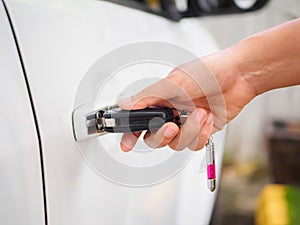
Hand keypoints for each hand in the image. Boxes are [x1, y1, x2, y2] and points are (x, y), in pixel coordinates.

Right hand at [118, 48, 256, 151]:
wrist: (238, 76)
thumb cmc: (208, 71)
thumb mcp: (175, 82)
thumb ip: (149, 96)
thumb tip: (125, 103)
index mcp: (161, 99)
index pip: (140, 119)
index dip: (131, 133)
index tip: (126, 144)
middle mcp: (171, 113)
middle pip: (155, 138)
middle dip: (162, 136)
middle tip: (171, 127)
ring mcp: (186, 123)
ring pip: (176, 144)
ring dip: (190, 131)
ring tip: (200, 114)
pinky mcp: (201, 130)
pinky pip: (194, 144)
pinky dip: (201, 134)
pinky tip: (207, 119)